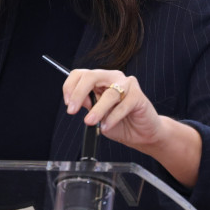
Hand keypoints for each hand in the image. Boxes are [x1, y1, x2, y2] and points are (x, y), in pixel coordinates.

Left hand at [62, 68, 201, 186]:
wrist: (141, 135)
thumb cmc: (119, 123)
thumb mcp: (96, 115)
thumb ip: (87, 104)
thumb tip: (76, 100)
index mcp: (99, 80)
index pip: (80, 75)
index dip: (70, 87)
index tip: (68, 103)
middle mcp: (112, 77)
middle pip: (91, 77)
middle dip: (78, 93)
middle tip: (71, 110)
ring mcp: (127, 84)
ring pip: (109, 93)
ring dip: (97, 109)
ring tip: (90, 122)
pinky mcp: (138, 95)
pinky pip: (123, 105)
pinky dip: (112, 117)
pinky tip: (106, 126)